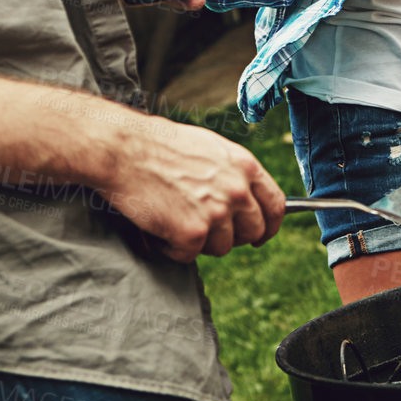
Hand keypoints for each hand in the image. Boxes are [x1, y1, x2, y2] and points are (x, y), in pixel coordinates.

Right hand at [103, 117, 286, 261]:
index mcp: (246, 166)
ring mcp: (217, 213)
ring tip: (174, 218)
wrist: (124, 149)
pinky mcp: (193, 233)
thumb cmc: (160, 146)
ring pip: (222, 247)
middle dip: (233, 237)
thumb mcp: (211, 149)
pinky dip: (172, 247)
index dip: (270, 225)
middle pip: (253, 231)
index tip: (261, 235)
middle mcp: (238, 190)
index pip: (276, 205)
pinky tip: (159, 225)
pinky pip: (189, 255)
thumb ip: (234, 174)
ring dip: (198, 241)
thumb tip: (244, 196)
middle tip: (206, 230)